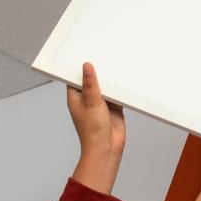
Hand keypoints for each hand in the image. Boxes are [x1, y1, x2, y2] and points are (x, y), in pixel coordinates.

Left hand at [67, 62, 125, 192]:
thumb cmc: (92, 131)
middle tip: (103, 53)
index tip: (84, 52)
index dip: (79, 66)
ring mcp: (101, 102)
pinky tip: (125, 78)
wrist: (107, 148)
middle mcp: (88, 98)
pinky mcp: (113, 106)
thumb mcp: (91, 102)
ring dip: (110, 79)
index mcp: (76, 97)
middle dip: (98, 70)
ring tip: (115, 62)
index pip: (75, 77)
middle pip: (92, 79)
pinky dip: (120, 88)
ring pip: (105, 85)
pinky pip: (117, 93)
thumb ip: (90, 84)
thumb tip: (86, 66)